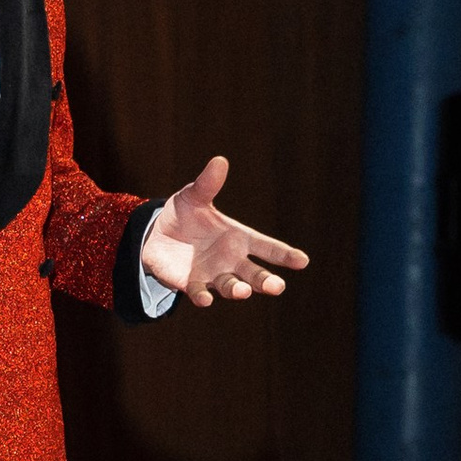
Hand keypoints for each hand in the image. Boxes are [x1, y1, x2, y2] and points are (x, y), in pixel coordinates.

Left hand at [143, 156, 307, 305]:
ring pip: (231, 286)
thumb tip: (219, 161)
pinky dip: (202, 296)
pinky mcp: (191, 283)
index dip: (285, 254)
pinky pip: (199, 292)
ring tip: (244, 291)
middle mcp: (231, 260)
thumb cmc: (185, 214)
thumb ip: (208, 184)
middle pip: (254, 274)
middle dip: (266, 281)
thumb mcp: (194, 196)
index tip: (302, 261)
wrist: (157, 234)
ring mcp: (213, 274)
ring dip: (238, 290)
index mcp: (239, 238)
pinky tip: (205, 299)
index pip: (267, 247)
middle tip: (278, 287)